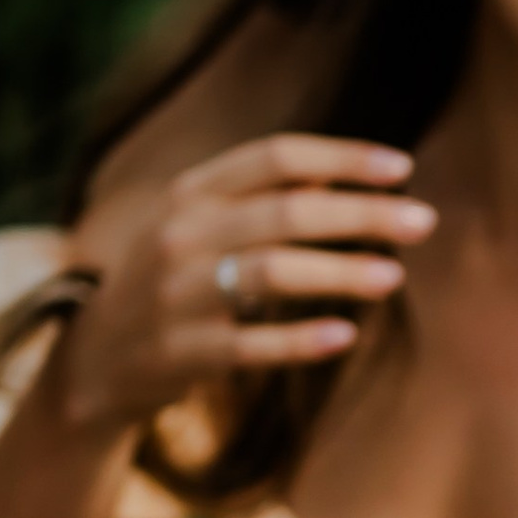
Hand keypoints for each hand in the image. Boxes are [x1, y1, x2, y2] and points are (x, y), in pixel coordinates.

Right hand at [56, 134, 435, 435]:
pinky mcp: (178, 353)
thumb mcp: (198, 228)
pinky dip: (298, 340)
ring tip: (392, 277)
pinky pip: (247, 344)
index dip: (342, 157)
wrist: (94, 361)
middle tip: (424, 222)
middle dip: (360, 213)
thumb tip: (340, 179)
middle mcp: (179, 235)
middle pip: (283, 211)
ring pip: (268, 272)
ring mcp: (174, 294)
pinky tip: (345, 337)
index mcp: (190, 193)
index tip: (402, 167)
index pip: (274, 156)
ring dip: (338, 273)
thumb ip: (260, 200)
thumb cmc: (169, 284)